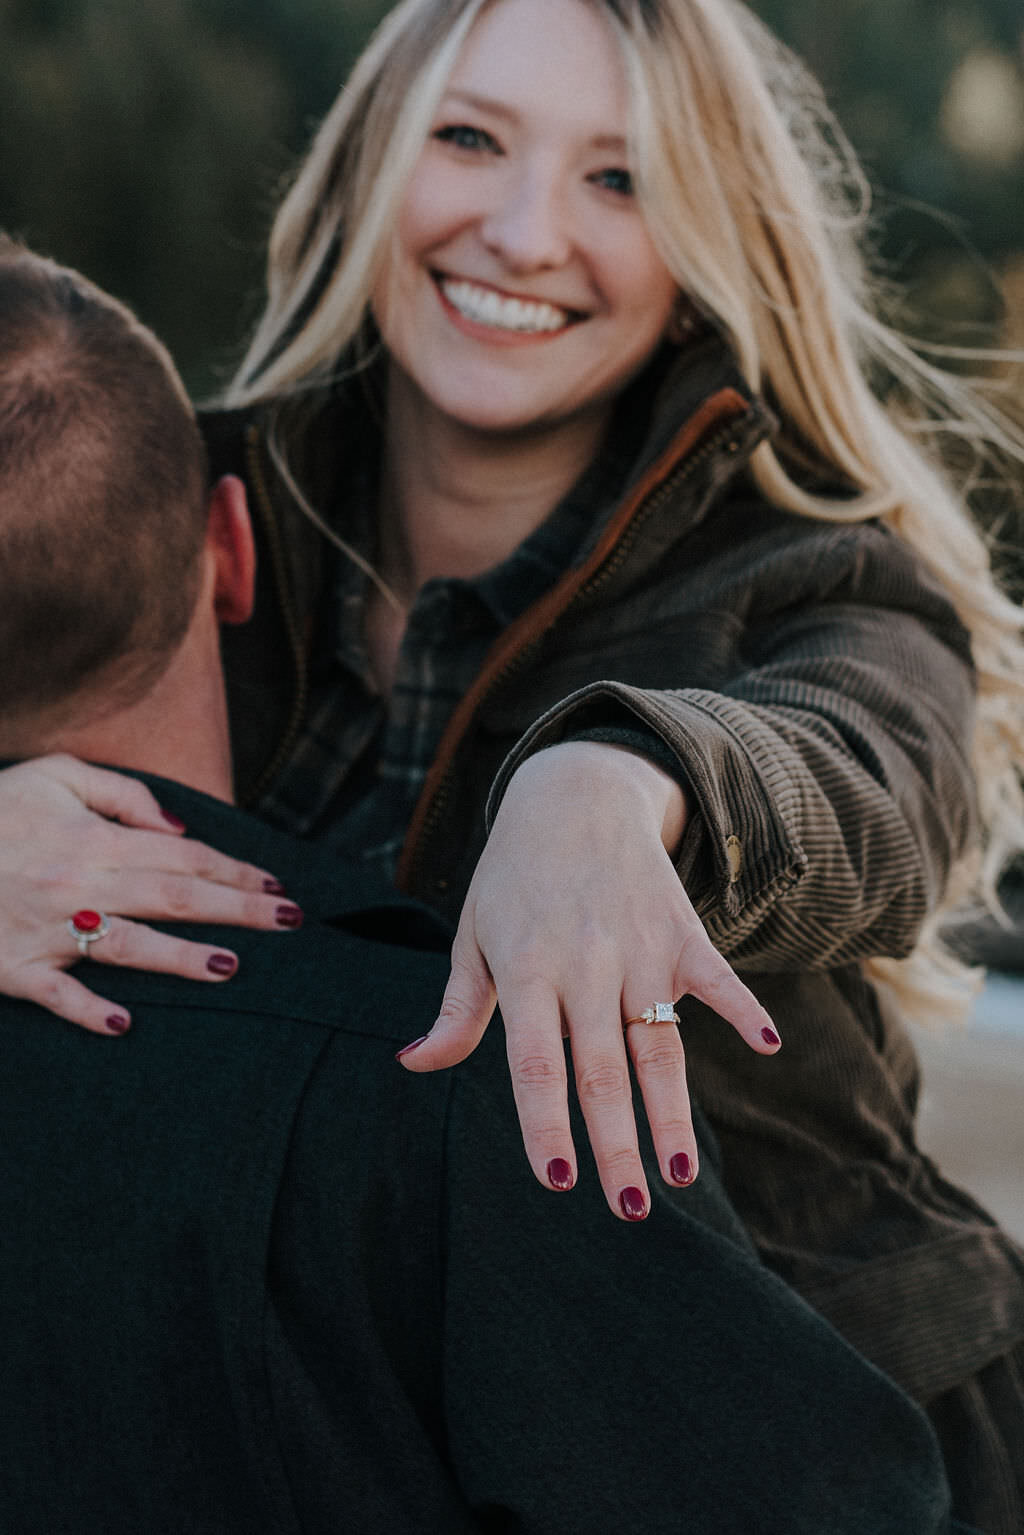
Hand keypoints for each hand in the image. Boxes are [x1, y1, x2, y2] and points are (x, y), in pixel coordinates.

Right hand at [0, 755, 299, 1034]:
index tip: (275, 884)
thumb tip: (178, 827)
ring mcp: (45, 929)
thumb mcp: (52, 774)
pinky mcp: (11, 968)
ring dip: (180, 959)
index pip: (182, 856)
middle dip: (236, 908)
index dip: (233, 870)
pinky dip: (86, 1010)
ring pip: (126, 947)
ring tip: (230, 967)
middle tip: (290, 920)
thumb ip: (121, 793)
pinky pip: (54, 994)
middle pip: (173, 897)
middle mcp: (77, 885)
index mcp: (93, 840)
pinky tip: (125, 1024)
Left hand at [398, 742, 779, 1219]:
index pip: (536, 1062)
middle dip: (618, 1145)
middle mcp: (585, 963)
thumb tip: (414, 1064)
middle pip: (603, 1068)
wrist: (575, 794)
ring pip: (660, 1043)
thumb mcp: (475, 934)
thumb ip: (457, 1008)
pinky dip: (743, 1008)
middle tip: (632, 1210)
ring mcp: (639, 946)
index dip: (547, 1123)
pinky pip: (716, 977)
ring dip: (674, 1112)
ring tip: (683, 1173)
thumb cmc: (514, 875)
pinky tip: (768, 1046)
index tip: (558, 1181)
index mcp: (526, 968)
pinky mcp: (681, 931)